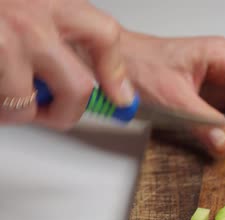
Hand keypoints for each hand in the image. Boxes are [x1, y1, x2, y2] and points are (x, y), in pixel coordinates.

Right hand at [0, 0, 133, 128]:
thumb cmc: (1, 2)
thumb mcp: (32, 2)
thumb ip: (59, 28)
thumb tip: (98, 76)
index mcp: (52, 3)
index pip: (103, 36)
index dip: (114, 72)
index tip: (120, 96)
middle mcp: (29, 22)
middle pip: (77, 87)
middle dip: (65, 110)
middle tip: (51, 110)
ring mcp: (1, 43)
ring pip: (24, 103)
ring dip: (14, 110)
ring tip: (4, 97)